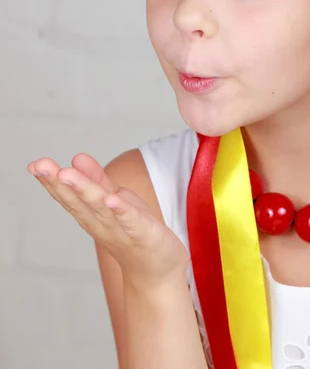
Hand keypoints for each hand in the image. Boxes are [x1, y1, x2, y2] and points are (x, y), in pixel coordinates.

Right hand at [26, 154, 189, 286]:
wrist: (157, 270)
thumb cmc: (132, 230)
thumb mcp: (112, 199)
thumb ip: (95, 179)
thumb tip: (76, 157)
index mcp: (90, 215)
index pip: (68, 196)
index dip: (51, 181)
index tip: (34, 165)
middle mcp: (100, 223)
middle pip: (78, 201)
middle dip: (59, 183)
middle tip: (40, 166)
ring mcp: (120, 230)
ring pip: (99, 207)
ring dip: (83, 190)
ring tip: (66, 173)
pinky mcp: (143, 233)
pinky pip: (131, 221)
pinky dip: (120, 210)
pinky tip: (111, 199)